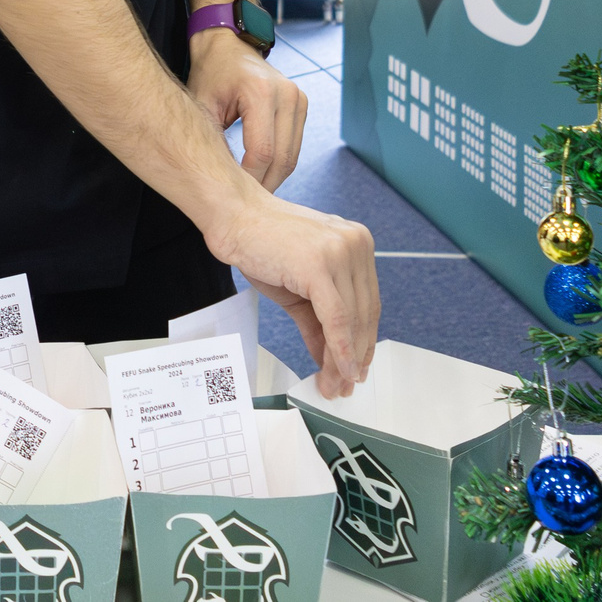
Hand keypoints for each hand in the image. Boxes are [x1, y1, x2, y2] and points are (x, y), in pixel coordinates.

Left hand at [188, 26, 307, 190]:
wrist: (227, 46)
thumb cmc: (210, 75)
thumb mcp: (203, 109)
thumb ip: (215, 144)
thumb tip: (224, 186)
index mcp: (260, 92)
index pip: (262, 152)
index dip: (249, 179)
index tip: (231, 195)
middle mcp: (287, 94)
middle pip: (282, 158)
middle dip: (263, 184)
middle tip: (243, 204)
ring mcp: (299, 98)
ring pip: (292, 156)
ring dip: (273, 177)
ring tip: (251, 194)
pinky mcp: (302, 104)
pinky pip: (294, 145)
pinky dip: (279, 163)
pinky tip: (261, 174)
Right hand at [205, 193, 378, 396]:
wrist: (233, 216)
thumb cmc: (261, 243)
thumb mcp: (299, 286)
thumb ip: (318, 320)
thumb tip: (330, 357)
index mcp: (356, 243)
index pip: (367, 302)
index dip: (363, 340)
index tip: (356, 368)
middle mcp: (356, 244)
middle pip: (364, 313)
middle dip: (355, 356)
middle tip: (344, 385)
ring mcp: (340, 252)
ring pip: (351, 320)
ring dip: (343, 360)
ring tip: (333, 385)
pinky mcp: (320, 264)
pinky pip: (335, 318)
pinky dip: (336, 349)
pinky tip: (333, 369)